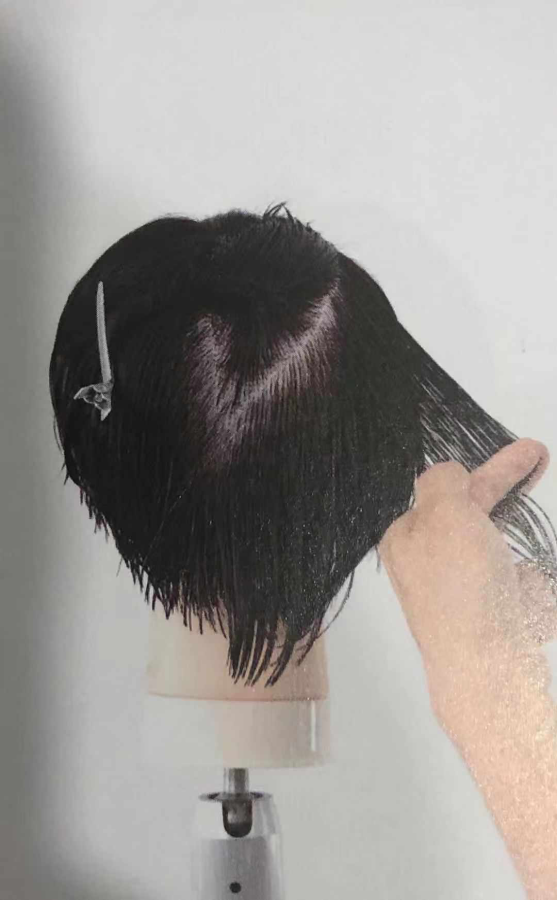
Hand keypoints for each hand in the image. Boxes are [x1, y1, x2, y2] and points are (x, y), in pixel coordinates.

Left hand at [378, 438, 555, 710]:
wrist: (487, 671)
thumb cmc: (461, 584)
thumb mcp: (445, 513)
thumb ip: (443, 482)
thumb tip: (447, 476)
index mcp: (407, 539)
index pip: (449, 489)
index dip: (493, 468)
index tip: (531, 451)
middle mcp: (428, 566)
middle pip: (474, 516)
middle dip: (508, 491)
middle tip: (537, 461)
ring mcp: (461, 595)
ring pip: (502, 553)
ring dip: (521, 552)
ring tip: (524, 575)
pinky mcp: (490, 620)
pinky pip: (518, 589)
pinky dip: (532, 587)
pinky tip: (528, 599)